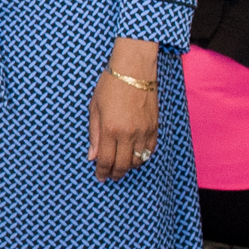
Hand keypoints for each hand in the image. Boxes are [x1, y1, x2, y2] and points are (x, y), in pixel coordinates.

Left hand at [90, 41, 161, 181]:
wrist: (134, 70)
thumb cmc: (110, 86)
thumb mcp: (94, 108)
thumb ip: (94, 134)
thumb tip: (92, 156)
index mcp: (110, 129)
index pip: (106, 160)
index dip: (102, 172)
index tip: (100, 177)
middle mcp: (128, 133)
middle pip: (123, 164)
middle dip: (115, 173)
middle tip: (110, 176)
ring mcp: (144, 131)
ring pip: (139, 160)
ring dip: (129, 166)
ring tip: (121, 166)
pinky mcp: (155, 127)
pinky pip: (150, 149)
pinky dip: (143, 156)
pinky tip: (135, 156)